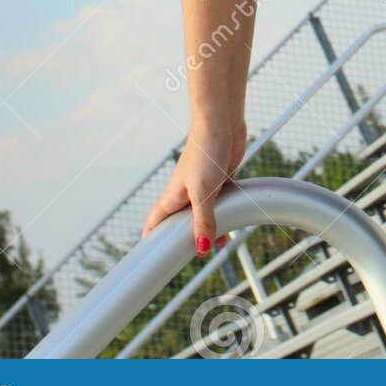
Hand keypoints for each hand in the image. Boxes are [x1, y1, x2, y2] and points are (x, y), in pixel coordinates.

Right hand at [141, 116, 247, 255]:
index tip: (149, 263)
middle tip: (191, 260)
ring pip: (204, 214)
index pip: (155, 223)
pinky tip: (235, 222)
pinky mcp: (221, 180)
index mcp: (173, 197)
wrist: (222, 123)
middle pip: (180, 223)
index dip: (150, 241)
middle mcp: (186, 194)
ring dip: (210, 229)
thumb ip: (203, 221)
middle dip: (184, 241)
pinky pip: (220, 203)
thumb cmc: (206, 152)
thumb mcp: (203, 192)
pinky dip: (225, 214)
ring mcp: (204, 187)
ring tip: (222, 246)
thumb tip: (201, 248)